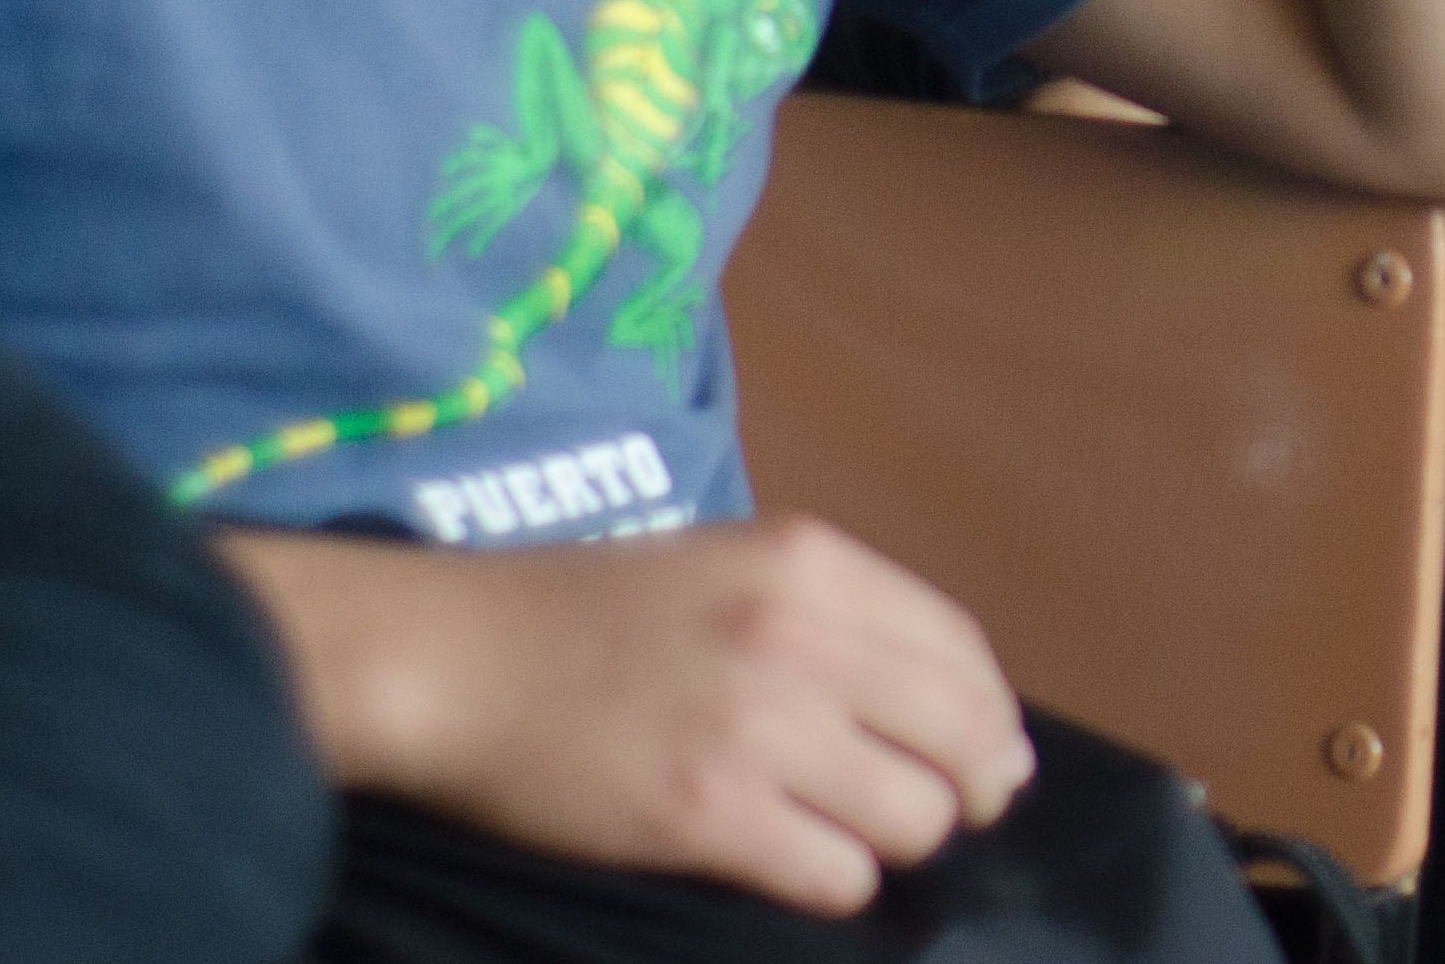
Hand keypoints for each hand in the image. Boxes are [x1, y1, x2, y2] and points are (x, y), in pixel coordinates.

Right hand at [222, 518, 1033, 915]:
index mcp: (813, 562)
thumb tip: (955, 706)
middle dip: (969, 789)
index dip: (990, 718)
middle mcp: (802, 635)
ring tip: (848, 832)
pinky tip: (795, 862)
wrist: (454, 658)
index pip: (963, 652)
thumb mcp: (730, 566)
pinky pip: (839, 876)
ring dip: (895, 839)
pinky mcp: (709, 815)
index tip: (988, 757)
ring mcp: (759, 727)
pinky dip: (834, 882)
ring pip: (916, 817)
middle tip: (945, 813)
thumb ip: (836, 614)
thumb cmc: (588, 613)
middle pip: (963, 739)